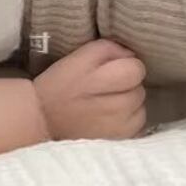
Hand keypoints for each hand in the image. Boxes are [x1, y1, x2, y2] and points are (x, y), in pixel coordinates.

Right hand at [32, 39, 146, 141]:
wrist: (44, 118)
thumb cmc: (59, 84)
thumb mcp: (76, 57)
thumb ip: (106, 49)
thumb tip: (130, 54)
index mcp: (102, 79)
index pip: (136, 68)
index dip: (123, 63)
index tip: (107, 68)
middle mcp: (117, 104)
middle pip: (140, 85)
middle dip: (126, 82)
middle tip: (104, 84)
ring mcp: (123, 124)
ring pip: (141, 102)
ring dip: (129, 98)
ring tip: (107, 99)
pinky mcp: (124, 137)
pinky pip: (139, 119)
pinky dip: (129, 114)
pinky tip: (111, 113)